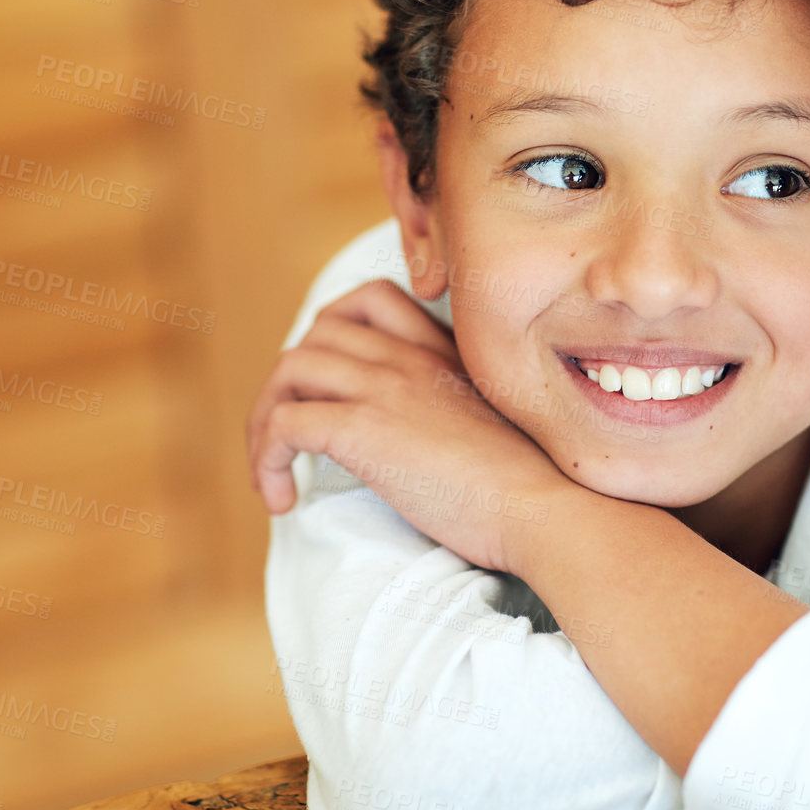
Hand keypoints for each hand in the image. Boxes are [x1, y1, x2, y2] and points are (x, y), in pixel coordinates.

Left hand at [245, 278, 565, 574]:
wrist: (545, 509)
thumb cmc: (532, 487)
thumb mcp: (494, 425)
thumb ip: (455, 412)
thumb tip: (426, 445)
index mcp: (440, 352)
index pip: (370, 300)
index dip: (333, 332)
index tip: (331, 388)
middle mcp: (408, 358)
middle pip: (316, 333)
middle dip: (288, 384)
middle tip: (291, 440)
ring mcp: (383, 387)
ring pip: (288, 370)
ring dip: (265, 420)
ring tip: (272, 471)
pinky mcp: (362, 428)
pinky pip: (284, 423)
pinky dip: (266, 459)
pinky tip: (281, 500)